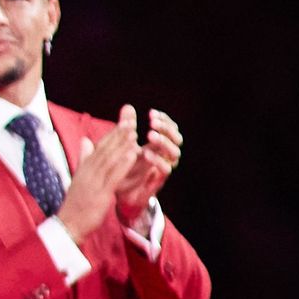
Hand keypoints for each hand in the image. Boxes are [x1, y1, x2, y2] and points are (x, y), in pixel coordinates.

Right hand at [55, 104, 142, 244]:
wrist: (68, 224)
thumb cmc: (75, 203)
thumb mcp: (78, 178)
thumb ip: (84, 159)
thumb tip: (86, 141)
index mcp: (84, 168)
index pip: (99, 148)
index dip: (112, 135)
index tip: (124, 123)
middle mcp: (88, 172)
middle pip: (104, 150)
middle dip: (118, 135)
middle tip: (131, 121)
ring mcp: (93, 182)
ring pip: (110, 160)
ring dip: (122, 146)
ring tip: (134, 134)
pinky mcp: (100, 193)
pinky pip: (114, 176)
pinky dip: (123, 164)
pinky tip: (133, 155)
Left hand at [115, 108, 182, 224]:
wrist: (121, 192)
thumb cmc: (125, 165)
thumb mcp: (125, 143)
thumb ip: (128, 126)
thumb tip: (128, 106)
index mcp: (159, 144)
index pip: (170, 128)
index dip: (164, 120)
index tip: (152, 113)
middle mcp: (165, 154)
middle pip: (177, 138)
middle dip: (166, 129)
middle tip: (152, 123)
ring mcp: (165, 166)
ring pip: (175, 152)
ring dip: (163, 142)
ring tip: (150, 135)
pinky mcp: (160, 179)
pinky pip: (166, 169)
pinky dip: (157, 160)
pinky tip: (146, 153)